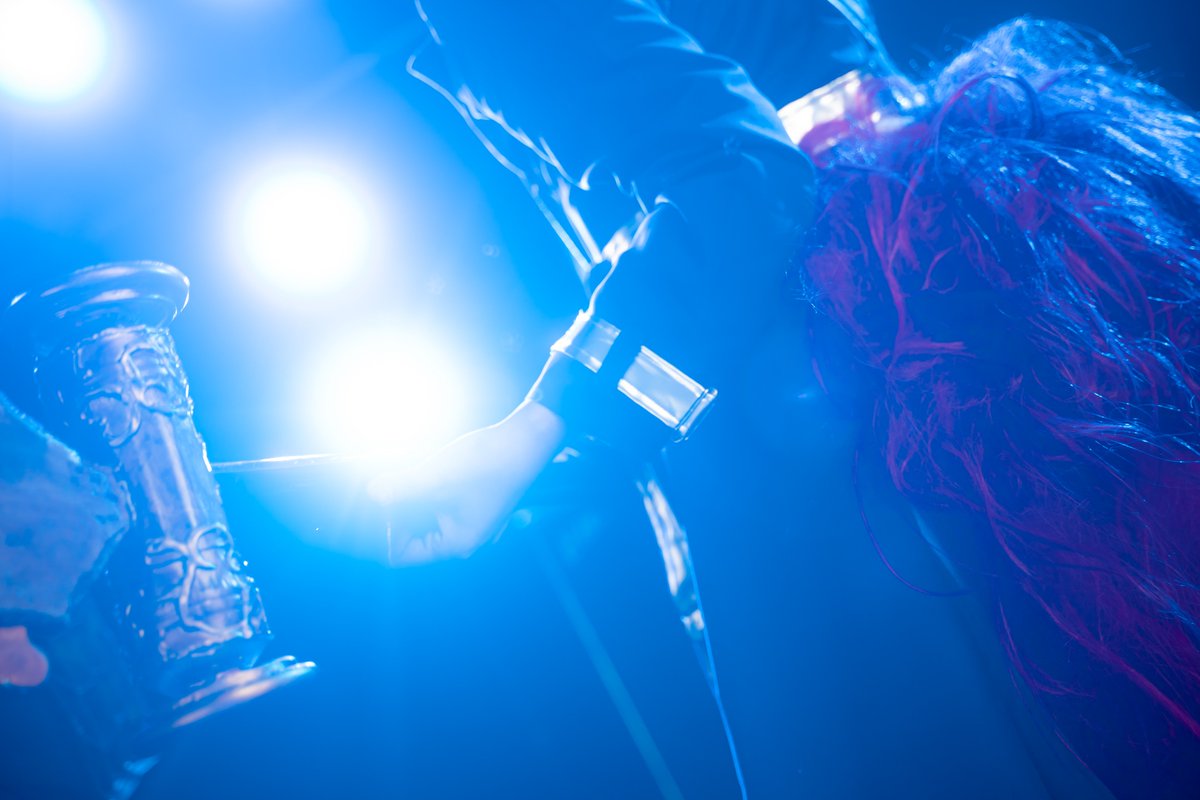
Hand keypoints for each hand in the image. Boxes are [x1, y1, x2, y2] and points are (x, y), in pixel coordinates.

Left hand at [367, 401, 566, 564]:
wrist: (529, 439)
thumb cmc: (490, 461)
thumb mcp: (437, 476)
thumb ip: (401, 488)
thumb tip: (370, 494)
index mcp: (458, 543)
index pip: (403, 555)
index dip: (386, 533)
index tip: (378, 506)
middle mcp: (463, 537)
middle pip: (411, 536)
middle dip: (394, 513)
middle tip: (381, 488)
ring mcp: (468, 518)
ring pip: (421, 516)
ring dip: (407, 499)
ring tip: (398, 477)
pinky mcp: (469, 500)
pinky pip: (434, 502)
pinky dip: (422, 489)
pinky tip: (418, 470)